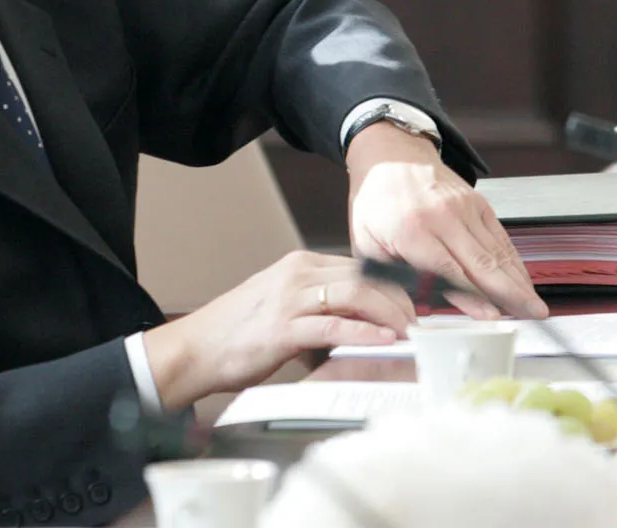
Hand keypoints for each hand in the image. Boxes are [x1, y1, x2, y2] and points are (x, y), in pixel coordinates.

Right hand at [142, 250, 413, 409]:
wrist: (194, 349)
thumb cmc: (236, 333)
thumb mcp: (284, 309)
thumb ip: (320, 311)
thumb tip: (361, 328)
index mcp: (298, 266)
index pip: (360, 268)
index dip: (394, 287)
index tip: (416, 306)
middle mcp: (296, 274)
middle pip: (365, 277)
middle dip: (401, 300)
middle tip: (422, 323)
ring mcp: (288, 299)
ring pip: (356, 295)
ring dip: (391, 314)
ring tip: (411, 333)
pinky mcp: (282, 328)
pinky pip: (333, 325)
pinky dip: (364, 332)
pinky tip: (385, 341)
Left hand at [347, 122, 548, 320]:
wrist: (389, 156)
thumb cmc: (376, 203)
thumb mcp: (370, 245)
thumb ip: (398, 277)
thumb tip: (428, 306)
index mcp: (411, 231)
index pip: (450, 272)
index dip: (475, 297)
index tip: (492, 317)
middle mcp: (443, 218)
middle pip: (484, 264)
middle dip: (511, 294)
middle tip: (532, 316)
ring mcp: (464, 208)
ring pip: (498, 252)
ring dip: (519, 281)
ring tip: (534, 305)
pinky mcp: (477, 203)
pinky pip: (501, 237)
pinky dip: (514, 260)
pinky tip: (522, 279)